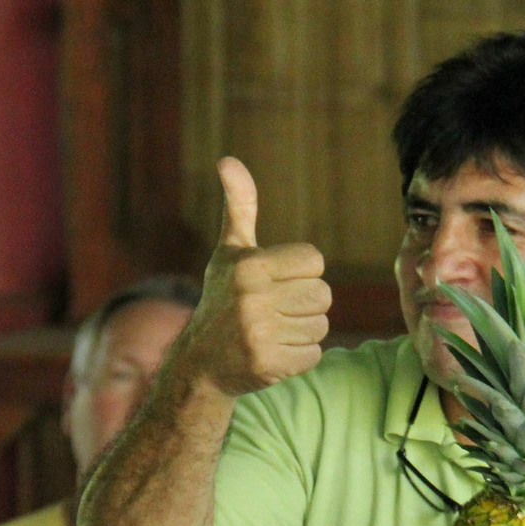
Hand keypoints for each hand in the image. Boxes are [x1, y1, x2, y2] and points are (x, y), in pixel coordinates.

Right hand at [172, 157, 330, 397]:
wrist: (201, 362)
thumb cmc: (223, 299)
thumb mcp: (229, 251)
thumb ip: (239, 206)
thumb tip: (227, 160)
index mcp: (249, 266)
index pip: (314, 261)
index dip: (301, 272)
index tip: (276, 282)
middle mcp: (252, 298)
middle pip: (323, 294)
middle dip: (305, 303)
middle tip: (276, 310)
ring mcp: (259, 334)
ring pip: (320, 326)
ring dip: (303, 330)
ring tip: (273, 331)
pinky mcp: (268, 365)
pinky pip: (314, 354)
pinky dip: (299, 356)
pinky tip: (273, 352)